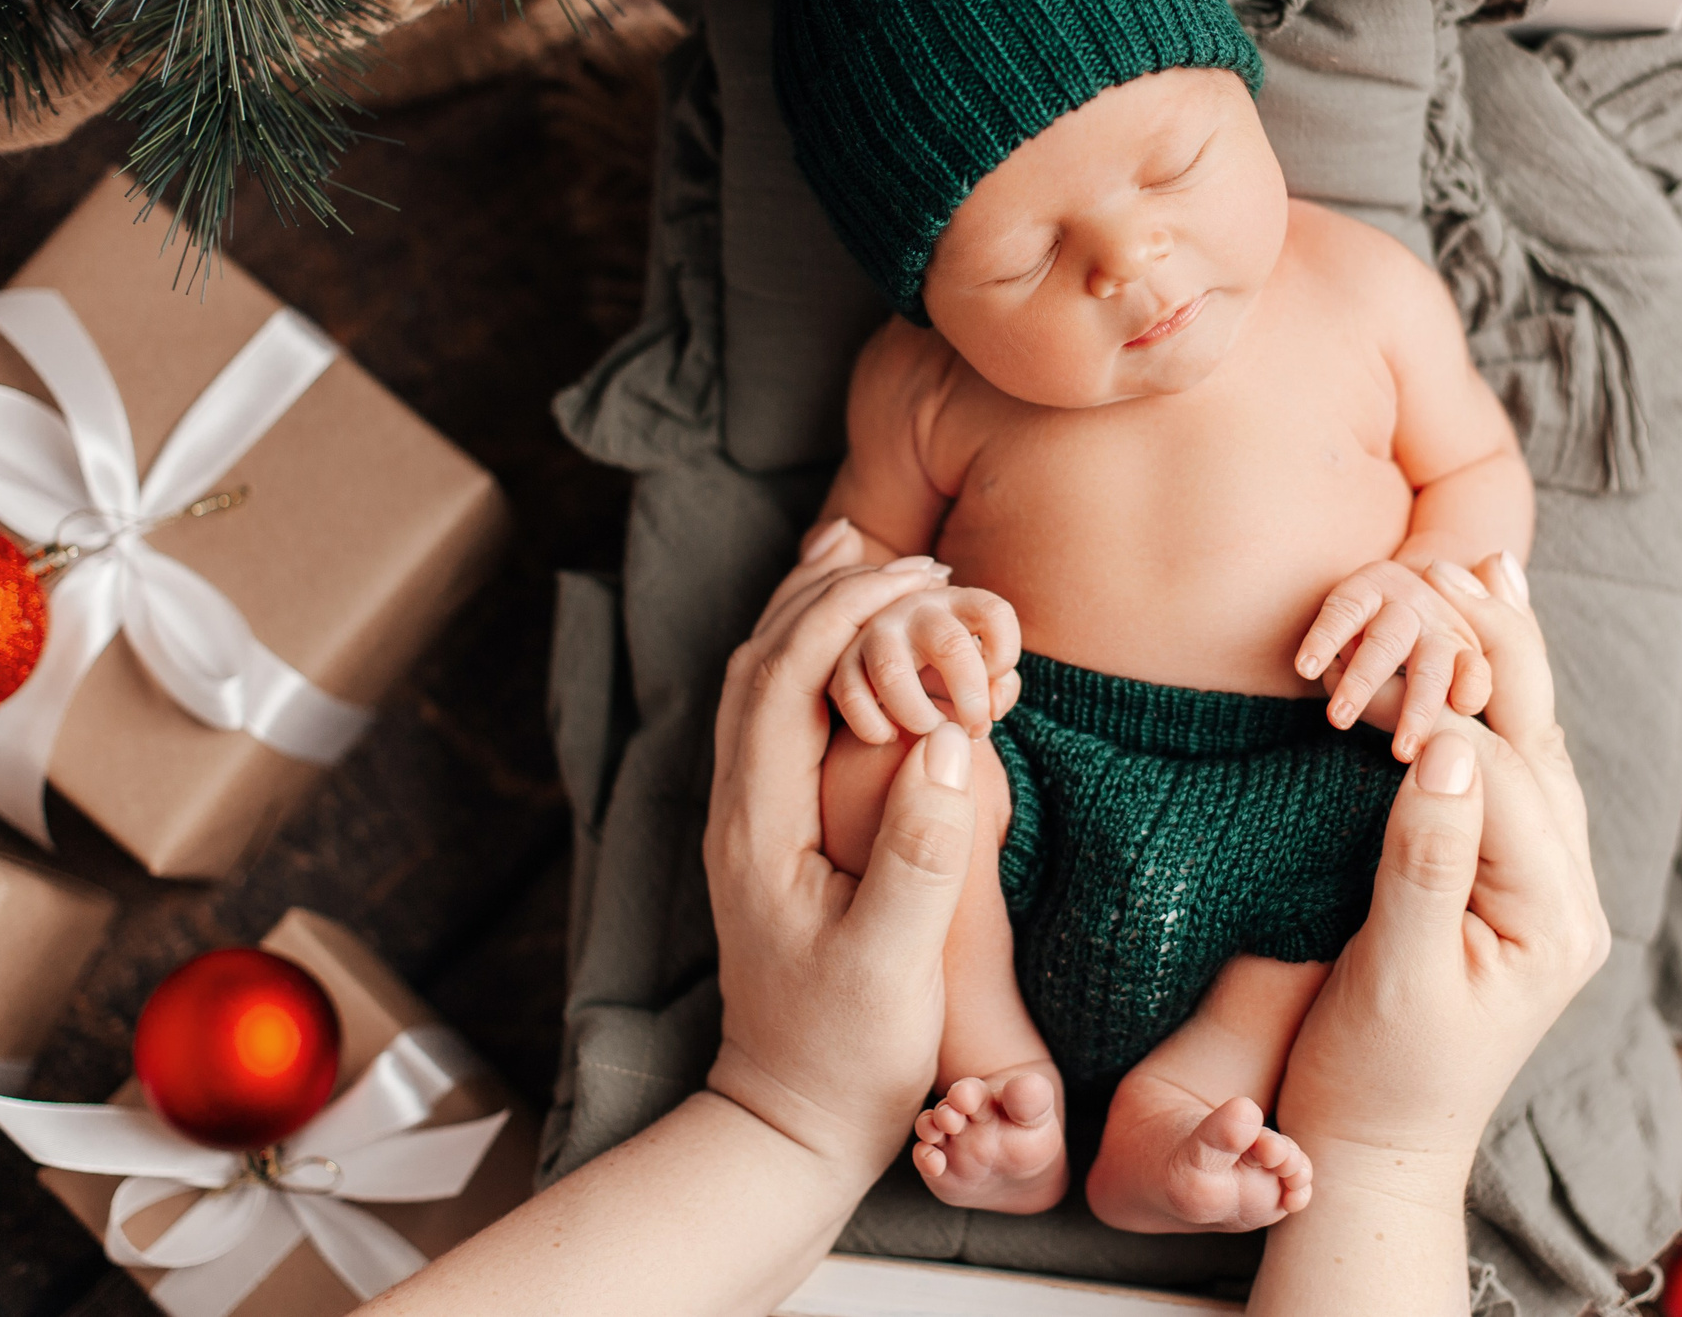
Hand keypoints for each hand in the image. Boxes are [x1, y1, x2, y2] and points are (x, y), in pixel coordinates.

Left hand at [703, 520, 982, 1186]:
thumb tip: (943, 739)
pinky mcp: (771, 834)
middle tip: (915, 559)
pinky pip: (780, 718)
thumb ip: (917, 855)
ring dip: (813, 616)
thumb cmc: (847, 1053)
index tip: (918, 575)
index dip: (845, 610)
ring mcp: (747, 820)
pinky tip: (859, 654)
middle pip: (759, 660)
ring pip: (760, 682)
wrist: (788, 1122)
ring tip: (876, 567)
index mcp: (758, 826)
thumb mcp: (894, 966)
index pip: (783, 677)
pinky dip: (815, 660)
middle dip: (830, 592)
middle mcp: (738, 809)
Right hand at [828, 567, 1021, 744]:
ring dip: (917, 714)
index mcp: (959, 603)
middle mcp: (917, 609)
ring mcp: (876, 632)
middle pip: (949, 644)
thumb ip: (1000, 687)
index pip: (994, 612)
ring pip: (892, 671)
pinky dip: (873, 725)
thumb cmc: (952, 672)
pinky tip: (890, 735)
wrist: (897, 675)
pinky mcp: (843, 662)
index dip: (1005, 653)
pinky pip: (851, 696)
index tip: (996, 681)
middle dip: (968, 696)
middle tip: (974, 728)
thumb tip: (989, 710)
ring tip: (930, 731)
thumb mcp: (984, 673)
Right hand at [1276, 553, 1608, 1196]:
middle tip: (1460, 561)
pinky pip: (1509, 770)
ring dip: (1505, 656)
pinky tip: (1477, 649)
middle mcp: (1569, 895)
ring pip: (1532, 745)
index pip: (1498, 780)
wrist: (1376, 1155)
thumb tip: (1443, 744)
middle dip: (1501, 648)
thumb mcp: (1396, 973)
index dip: (1437, 720)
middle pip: (1539, 741)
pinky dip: (1491, 701)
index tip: (1369, 670)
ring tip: (1482, 569)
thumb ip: (1424, 858)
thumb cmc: (1376, 1079)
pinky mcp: (1507, 882)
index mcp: (1555, 919)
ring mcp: (1544, 888)